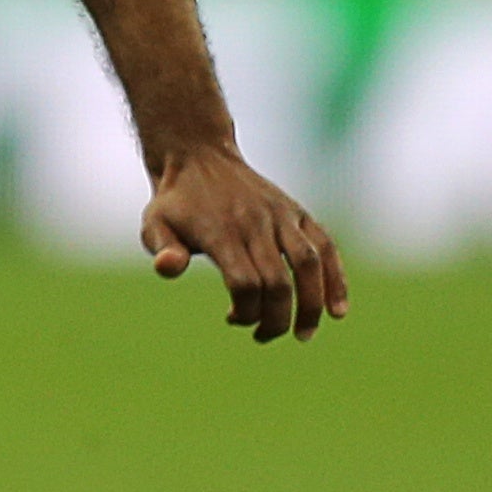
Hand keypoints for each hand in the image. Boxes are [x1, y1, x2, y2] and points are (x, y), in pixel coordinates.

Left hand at [142, 143, 347, 342]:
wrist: (197, 155)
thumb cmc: (175, 202)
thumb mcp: (154, 223)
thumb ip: (162, 248)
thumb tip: (169, 267)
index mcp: (222, 232)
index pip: (244, 284)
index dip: (245, 312)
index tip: (232, 318)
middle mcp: (256, 224)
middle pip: (277, 282)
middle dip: (276, 319)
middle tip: (264, 336)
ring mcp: (280, 216)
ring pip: (308, 265)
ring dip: (311, 305)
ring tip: (304, 334)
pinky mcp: (297, 212)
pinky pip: (325, 246)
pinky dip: (336, 279)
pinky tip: (337, 311)